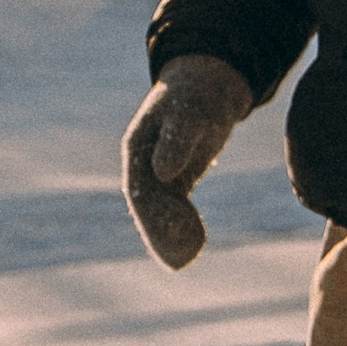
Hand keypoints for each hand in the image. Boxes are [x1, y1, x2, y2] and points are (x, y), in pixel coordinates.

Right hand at [124, 54, 254, 269]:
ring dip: (170, 237)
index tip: (175, 233)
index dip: (153, 214)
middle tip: (179, 260)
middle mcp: (143, 163)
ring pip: (159, 211)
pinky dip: (183, 226)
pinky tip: (196, 244)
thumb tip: (163, 172)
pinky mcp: (176, 178)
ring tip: (188, 258)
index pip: (139, 187)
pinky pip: (174, 208)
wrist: (209, 84)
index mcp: (137, 146)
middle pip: (145, 206)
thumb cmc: (197, 93)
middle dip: (160, 234)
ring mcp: (158, 171)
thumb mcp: (190, 111)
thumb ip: (177, 139)